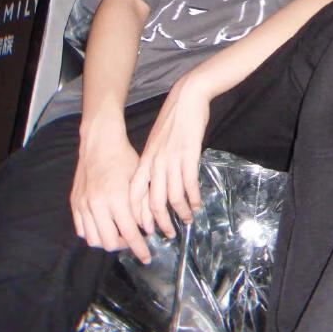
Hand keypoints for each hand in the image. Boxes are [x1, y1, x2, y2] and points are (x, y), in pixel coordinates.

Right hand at [71, 121, 151, 263]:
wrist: (99, 144)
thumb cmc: (124, 158)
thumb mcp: (139, 180)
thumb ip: (143, 206)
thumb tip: (147, 229)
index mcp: (116, 198)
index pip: (130, 233)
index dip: (139, 248)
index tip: (146, 257)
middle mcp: (97, 204)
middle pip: (109, 242)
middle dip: (124, 246)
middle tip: (133, 241)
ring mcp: (83, 204)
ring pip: (93, 239)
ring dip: (108, 241)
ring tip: (119, 234)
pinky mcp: (75, 203)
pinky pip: (81, 230)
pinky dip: (93, 234)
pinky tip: (104, 227)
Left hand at [129, 73, 209, 238]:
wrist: (186, 97)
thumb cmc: (173, 120)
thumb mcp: (157, 142)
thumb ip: (154, 162)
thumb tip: (155, 183)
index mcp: (145, 160)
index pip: (135, 194)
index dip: (138, 214)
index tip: (144, 229)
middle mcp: (155, 163)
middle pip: (153, 202)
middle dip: (160, 222)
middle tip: (167, 234)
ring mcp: (171, 160)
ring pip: (173, 196)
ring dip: (181, 212)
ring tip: (187, 220)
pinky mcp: (188, 155)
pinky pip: (189, 184)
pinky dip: (194, 198)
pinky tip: (198, 204)